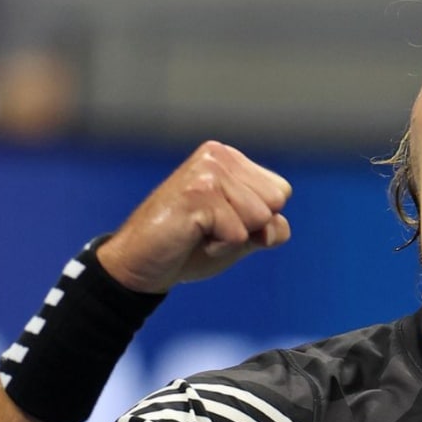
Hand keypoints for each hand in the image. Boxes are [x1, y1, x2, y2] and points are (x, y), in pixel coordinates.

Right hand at [96, 141, 292, 292]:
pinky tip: (191, 237)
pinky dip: (220, 247)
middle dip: (248, 227)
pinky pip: (238, 234)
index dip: (260, 220)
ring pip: (260, 217)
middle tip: (210, 229)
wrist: (141, 264)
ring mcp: (207, 172)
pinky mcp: (198, 193)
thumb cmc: (189, 247)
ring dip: (232, 238)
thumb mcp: (241, 237)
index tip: (223, 223)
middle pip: (275, 202)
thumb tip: (276, 226)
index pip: (281, 192)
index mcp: (229, 159)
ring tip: (200, 232)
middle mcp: (218, 156)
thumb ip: (269, 228)